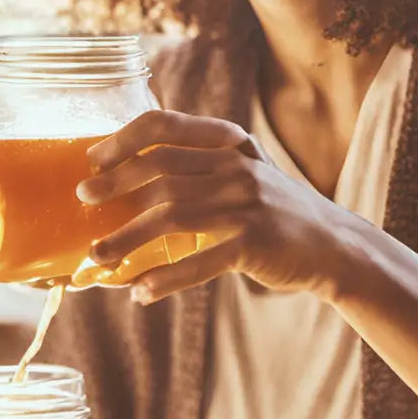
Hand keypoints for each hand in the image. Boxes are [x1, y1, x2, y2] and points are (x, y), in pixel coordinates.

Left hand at [77, 110, 349, 304]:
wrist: (334, 246)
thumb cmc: (271, 210)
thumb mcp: (242, 171)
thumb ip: (199, 163)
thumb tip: (126, 174)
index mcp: (226, 144)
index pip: (165, 126)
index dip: (123, 139)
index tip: (93, 159)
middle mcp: (235, 167)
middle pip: (159, 169)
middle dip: (115, 184)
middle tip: (83, 200)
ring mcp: (246, 204)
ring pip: (170, 215)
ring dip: (128, 237)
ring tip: (97, 255)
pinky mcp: (254, 243)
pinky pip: (200, 261)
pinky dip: (166, 278)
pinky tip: (140, 292)